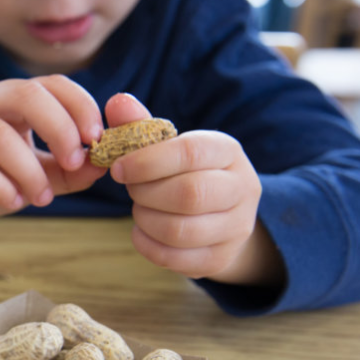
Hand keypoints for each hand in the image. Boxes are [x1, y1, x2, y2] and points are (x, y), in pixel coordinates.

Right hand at [0, 76, 107, 236]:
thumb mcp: (35, 174)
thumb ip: (67, 170)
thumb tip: (103, 164)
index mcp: (6, 98)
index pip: (49, 84)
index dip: (78, 105)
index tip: (97, 139)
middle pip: (25, 95)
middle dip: (59, 127)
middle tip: (75, 162)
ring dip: (29, 170)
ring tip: (41, 198)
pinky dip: (0, 186)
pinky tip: (13, 202)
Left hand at [105, 93, 279, 284]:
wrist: (219, 215)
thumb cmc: (184, 172)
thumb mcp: (168, 146)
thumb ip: (141, 126)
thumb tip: (116, 101)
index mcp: (227, 151)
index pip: (190, 153)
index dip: (147, 162)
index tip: (118, 168)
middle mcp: (242, 188)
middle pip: (188, 194)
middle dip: (145, 192)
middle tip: (131, 189)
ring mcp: (236, 227)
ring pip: (181, 230)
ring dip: (145, 219)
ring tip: (140, 208)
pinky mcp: (220, 258)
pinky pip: (176, 259)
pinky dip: (147, 245)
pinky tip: (142, 231)